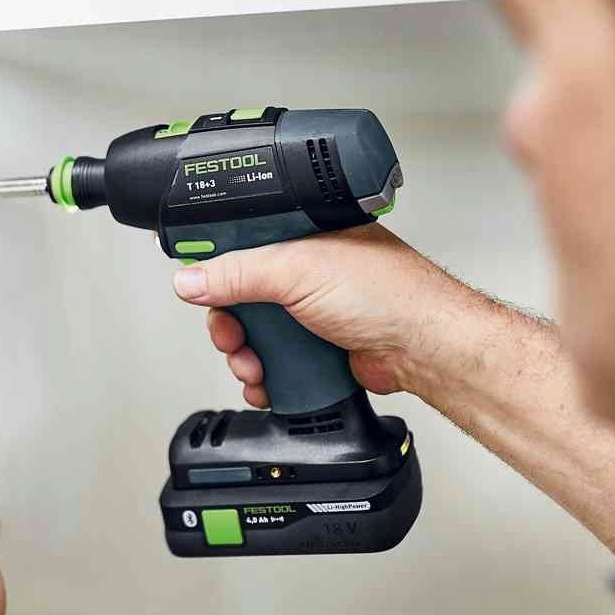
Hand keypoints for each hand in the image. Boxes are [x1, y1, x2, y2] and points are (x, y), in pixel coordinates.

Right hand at [170, 223, 478, 406]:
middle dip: (228, 321)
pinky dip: (264, 375)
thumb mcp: (297, 271)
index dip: (214, 263)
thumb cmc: (388, 293)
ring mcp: (310, 309)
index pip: (241, 241)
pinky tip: (267, 381)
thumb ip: (238, 274)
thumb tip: (191, 279)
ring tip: (253, 364)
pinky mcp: (316, 345)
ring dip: (244, 353)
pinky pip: (274, 359)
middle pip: (239, 293)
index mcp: (303, 234)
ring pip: (254, 332)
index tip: (197, 281)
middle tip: (229, 334)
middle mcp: (306, 268)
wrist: (423, 348)